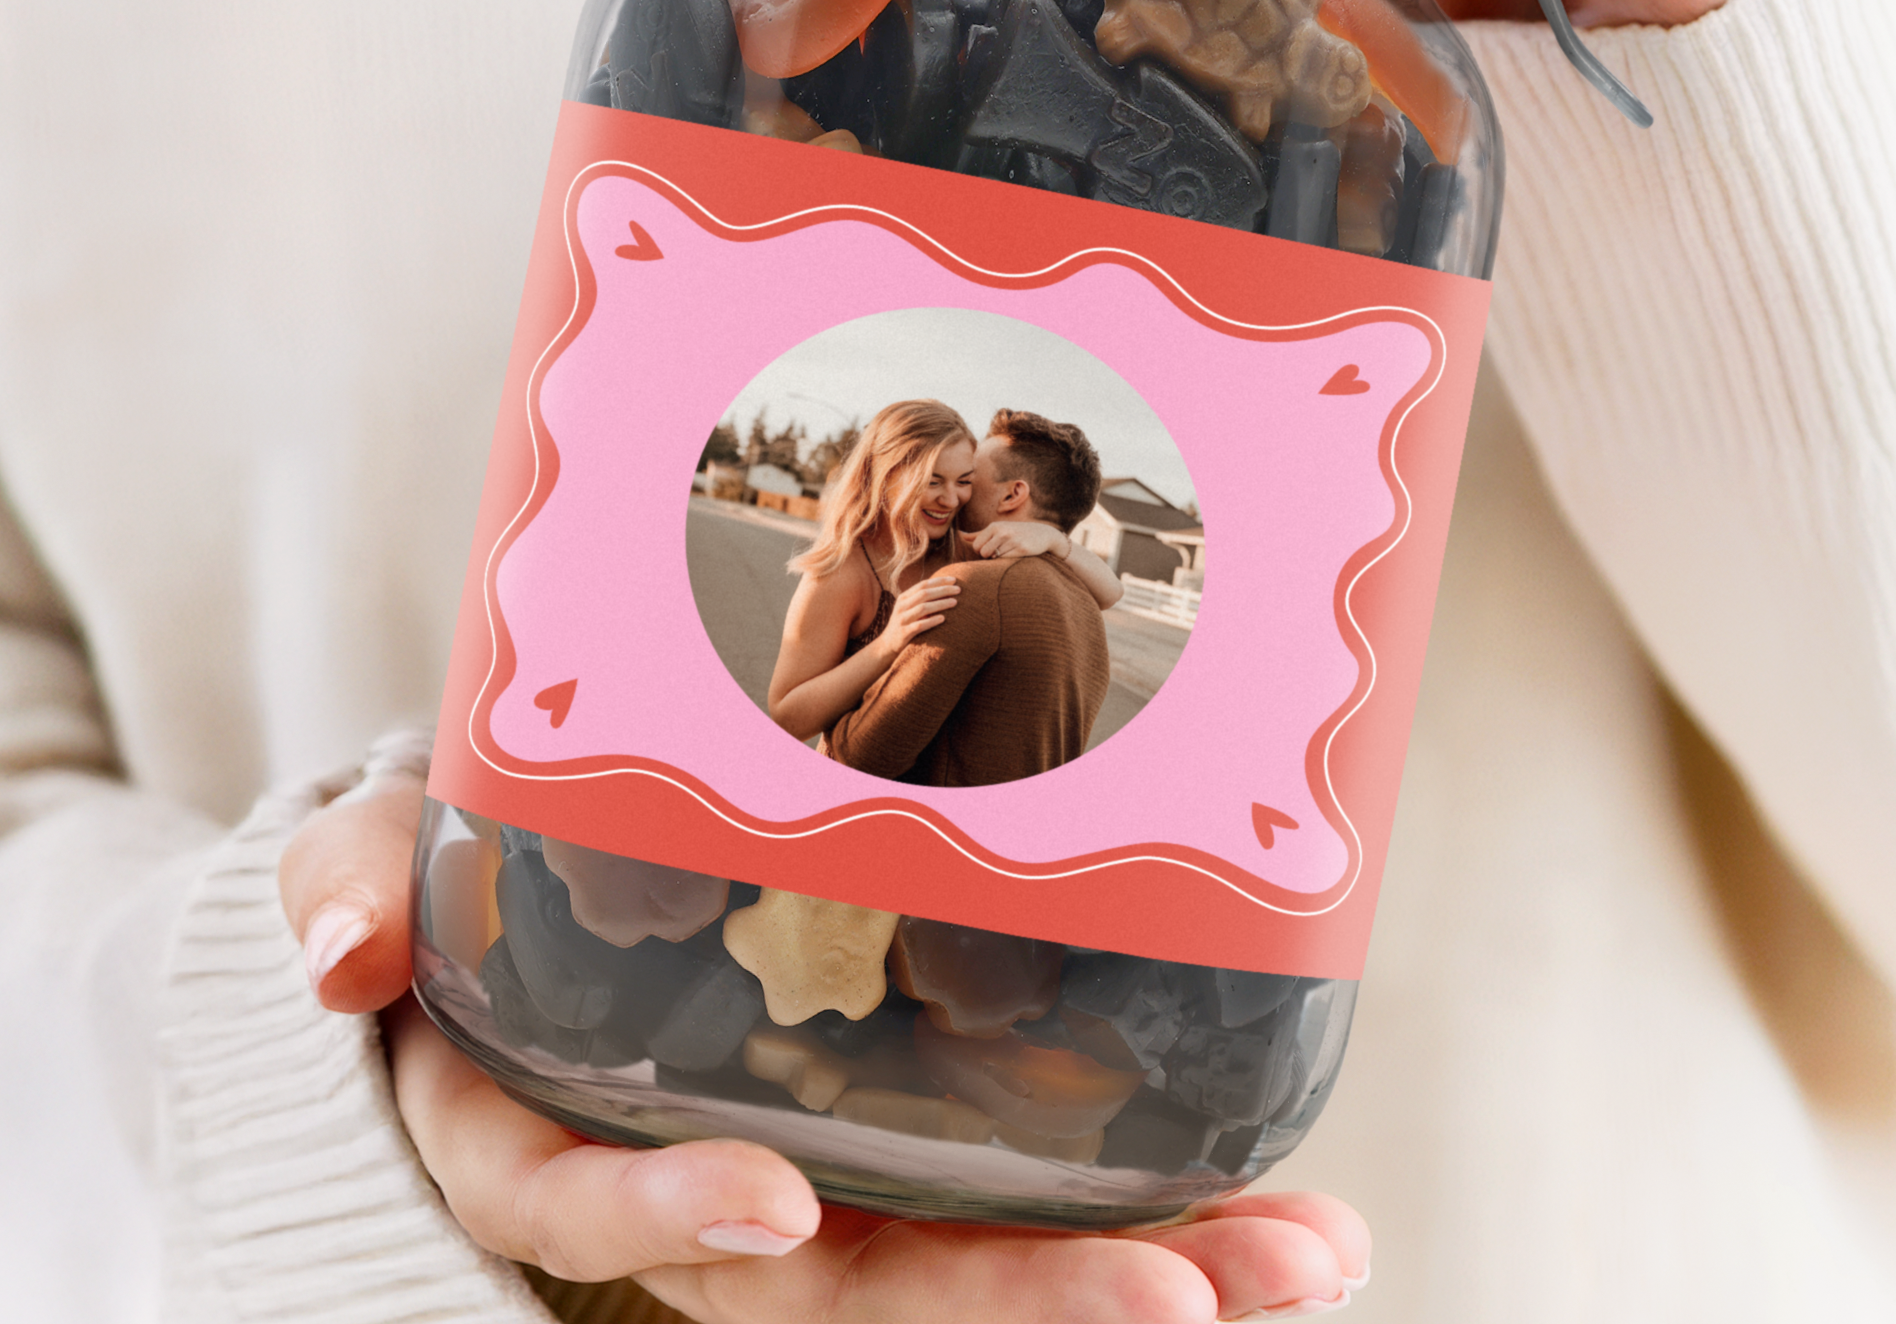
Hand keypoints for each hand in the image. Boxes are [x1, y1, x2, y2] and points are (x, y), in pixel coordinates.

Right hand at [281, 774, 1371, 1317]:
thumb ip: (349, 888)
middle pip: (844, 1290)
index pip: (600, 1212)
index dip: (676, 1221)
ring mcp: (815, 1168)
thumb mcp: (378, 865)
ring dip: (1139, 1272)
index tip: (782, 1213)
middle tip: (1188, 1300)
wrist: (522, 891)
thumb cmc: (450, 885)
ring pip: (964, 1264)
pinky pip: (1012, 1193)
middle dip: (1012, 1306)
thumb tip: (342, 946)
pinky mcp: (896, 1127)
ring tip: (1304, 1262)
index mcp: (555, 1138)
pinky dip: (1146, 1204)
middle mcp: (702, 1187)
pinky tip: (1279, 1208)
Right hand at [880, 570, 961, 652]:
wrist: (887, 645)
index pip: (923, 584)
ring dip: (940, 604)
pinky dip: (932, 621)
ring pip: (923, 608)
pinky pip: (920, 625)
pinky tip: (943, 619)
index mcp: (904, 597)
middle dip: (943, 590)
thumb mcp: (909, 609)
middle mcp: (902, 606)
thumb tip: (945, 589)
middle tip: (958, 590)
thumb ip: (921, 600)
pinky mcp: (904, 633)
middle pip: (924, 593)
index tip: (954, 579)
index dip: (939, 581)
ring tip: (955, 602)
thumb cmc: (904, 624)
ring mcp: (902, 619)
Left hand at [964, 519, 1068, 562]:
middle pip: (983, 552)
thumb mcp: (997, 530)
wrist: (1043, 534)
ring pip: (994, 558)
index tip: (991, 549)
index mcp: (994, 527)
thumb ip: (978, 534)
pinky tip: (1016, 554)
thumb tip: (959, 535)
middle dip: (989, 556)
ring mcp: (1012, 540)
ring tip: (1008, 552)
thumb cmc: (1015, 532)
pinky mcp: (1022, 549)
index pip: (976, 545)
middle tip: (999, 552)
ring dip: (999, 558)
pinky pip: (1006, 560)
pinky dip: (1008, 561)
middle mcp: (1002, 532)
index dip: (982, 551)